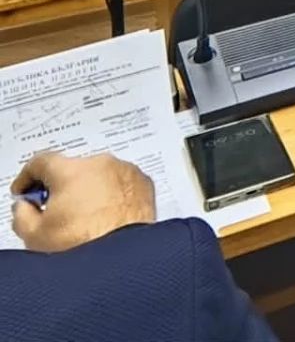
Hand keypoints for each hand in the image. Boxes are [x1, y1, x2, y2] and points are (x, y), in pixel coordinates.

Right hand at [11, 152, 155, 252]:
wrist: (123, 261)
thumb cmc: (84, 246)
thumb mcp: (35, 235)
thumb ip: (21, 213)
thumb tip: (26, 206)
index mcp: (71, 170)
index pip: (41, 162)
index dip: (28, 177)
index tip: (26, 191)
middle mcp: (102, 164)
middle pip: (73, 169)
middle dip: (62, 188)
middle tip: (56, 211)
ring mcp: (126, 172)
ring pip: (99, 176)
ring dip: (90, 190)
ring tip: (85, 218)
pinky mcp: (145, 184)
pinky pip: (121, 185)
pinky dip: (113, 196)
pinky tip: (107, 217)